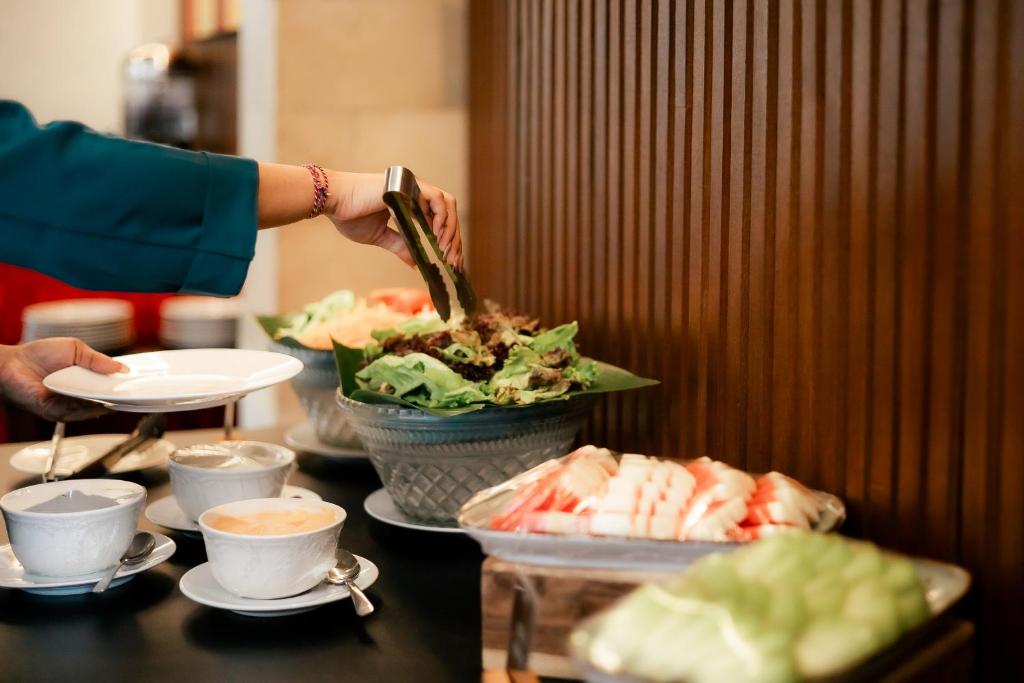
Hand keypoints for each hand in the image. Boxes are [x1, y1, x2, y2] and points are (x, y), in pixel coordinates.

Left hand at [0, 339, 124, 421]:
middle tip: (134, 393)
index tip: (139, 385)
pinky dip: (87, 409)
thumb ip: (98, 359)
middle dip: (119, 398)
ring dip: (105, 403)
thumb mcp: (75, 349)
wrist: (11, 362)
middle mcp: (77, 396)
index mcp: (85, 381)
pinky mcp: (53, 412)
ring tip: (119, 397)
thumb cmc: (39, 354)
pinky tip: (98, 403)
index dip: (122, 386)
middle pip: (103, 401)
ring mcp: (66, 406)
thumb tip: (122, 368)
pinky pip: (74, 413)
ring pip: (91, 409)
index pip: (108, 387)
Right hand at [326, 171, 463, 269]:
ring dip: (451, 230)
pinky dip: (442, 218)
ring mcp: (413, 186)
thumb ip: (400, 246)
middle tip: (454, 262)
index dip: (448, 239)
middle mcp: (414, 191)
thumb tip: (416, 264)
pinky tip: (438, 236)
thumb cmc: (350, 215)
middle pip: (447, 213)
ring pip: (447, 205)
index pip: (439, 220)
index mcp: (409, 201)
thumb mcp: (380, 236)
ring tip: (446, 252)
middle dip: (454, 239)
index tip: (451, 261)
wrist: (333, 202)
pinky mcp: (409, 185)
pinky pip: (436, 200)